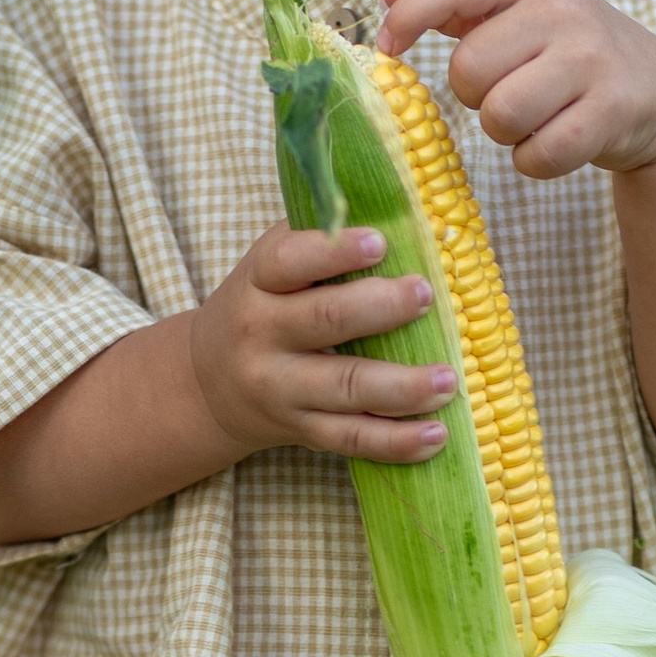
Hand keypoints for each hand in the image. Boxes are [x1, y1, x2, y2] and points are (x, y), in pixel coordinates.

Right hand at [186, 222, 455, 464]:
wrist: (208, 382)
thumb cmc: (264, 305)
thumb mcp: (271, 265)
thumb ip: (321, 238)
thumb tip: (407, 214)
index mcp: (258, 283)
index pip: (289, 262)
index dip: (334, 252)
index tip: (380, 242)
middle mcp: (262, 336)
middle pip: (323, 321)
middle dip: (380, 309)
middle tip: (426, 295)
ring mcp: (281, 389)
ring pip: (345, 389)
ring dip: (402, 387)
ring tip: (447, 380)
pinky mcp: (301, 431)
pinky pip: (351, 439)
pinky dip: (396, 442)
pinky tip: (436, 435)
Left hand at [380, 0, 655, 180]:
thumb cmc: (566, 50)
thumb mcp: (516, 13)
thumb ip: (453, 2)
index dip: (409, 17)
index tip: (389, 47)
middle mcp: (562, 11)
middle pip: (469, 70)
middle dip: (474, 95)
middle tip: (503, 92)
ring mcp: (592, 60)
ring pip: (501, 115)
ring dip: (504, 132)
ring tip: (530, 118)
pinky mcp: (613, 110)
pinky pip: (539, 155)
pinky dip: (536, 161)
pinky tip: (555, 141)